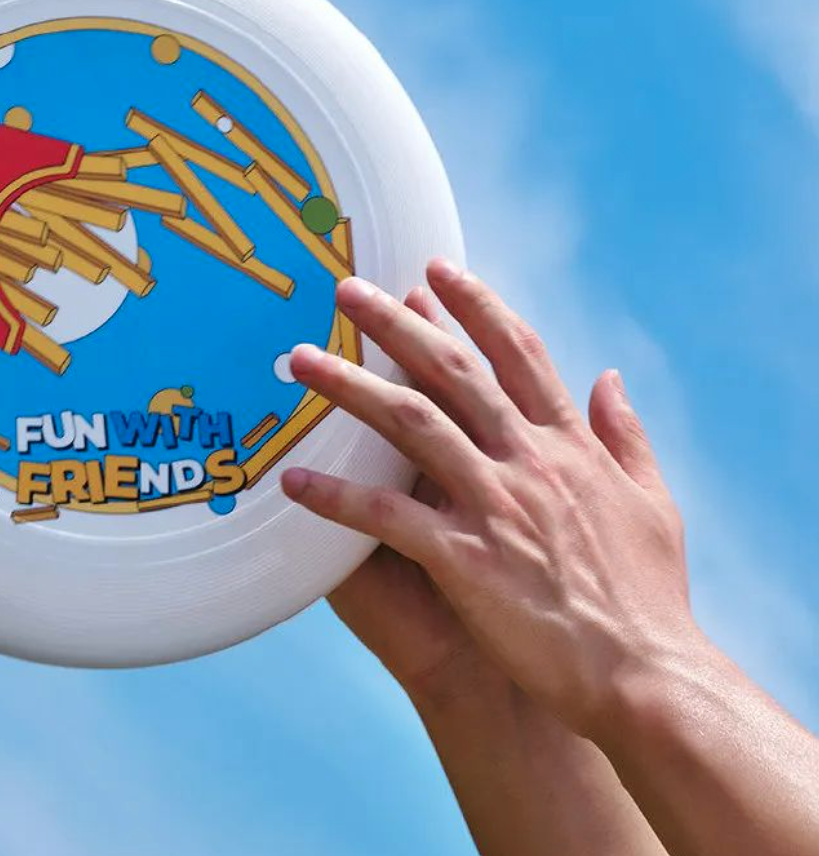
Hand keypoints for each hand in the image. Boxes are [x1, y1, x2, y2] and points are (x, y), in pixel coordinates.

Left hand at [285, 259, 699, 737]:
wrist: (644, 676)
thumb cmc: (648, 597)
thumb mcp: (653, 501)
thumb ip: (625, 434)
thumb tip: (610, 376)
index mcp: (570, 445)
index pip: (517, 353)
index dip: (475, 305)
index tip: (436, 269)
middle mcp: (529, 461)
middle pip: (451, 372)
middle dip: (396, 323)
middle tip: (346, 289)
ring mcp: (495, 505)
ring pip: (408, 425)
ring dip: (349, 387)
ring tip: (300, 359)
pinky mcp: (464, 559)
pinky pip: (383, 517)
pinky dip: (335, 496)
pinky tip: (291, 479)